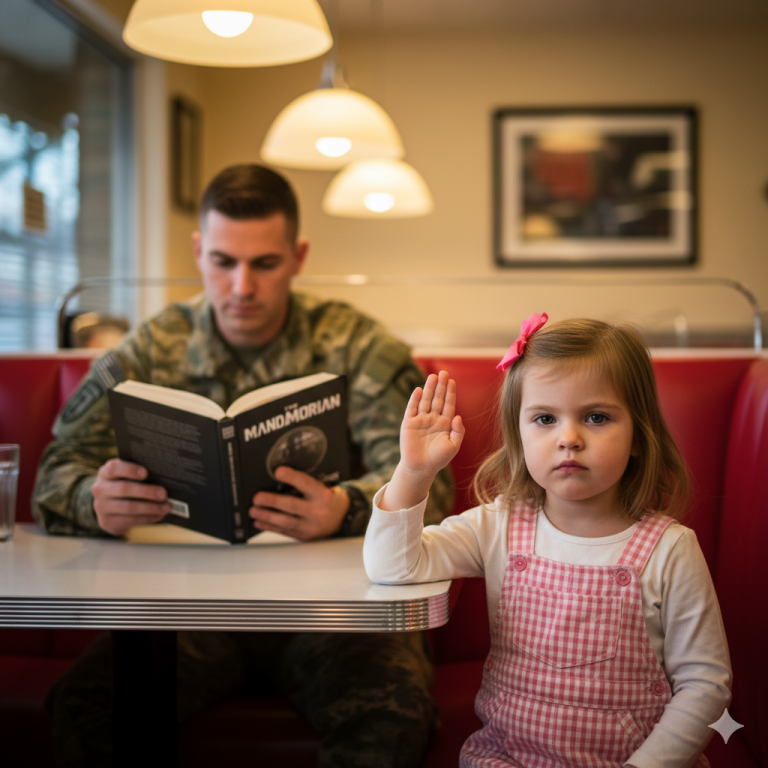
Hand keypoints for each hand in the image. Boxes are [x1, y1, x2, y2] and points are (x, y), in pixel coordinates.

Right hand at [92, 459, 169, 535]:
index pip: (114, 468)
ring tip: (166, 507)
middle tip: (164, 494)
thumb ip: (139, 473)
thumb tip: (163, 476)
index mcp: (105, 473)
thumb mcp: (126, 476)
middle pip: (124, 489)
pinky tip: (159, 515)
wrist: (108, 506)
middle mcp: (100, 489)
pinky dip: (147, 518)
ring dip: (151, 508)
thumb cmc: (124, 484)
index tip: (146, 473)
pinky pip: (130, 520)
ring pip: (129, 507)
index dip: (130, 470)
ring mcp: (101, 507)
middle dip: (147, 492)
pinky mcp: (106, 522)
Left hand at [249, 466, 349, 540]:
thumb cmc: (329, 498)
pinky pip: (285, 531)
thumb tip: (279, 478)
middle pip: (292, 506)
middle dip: (272, 501)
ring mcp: (311, 526)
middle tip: (257, 498)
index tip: (278, 472)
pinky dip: (270, 526)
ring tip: (253, 511)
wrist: (343, 518)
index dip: (292, 477)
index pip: (306, 484)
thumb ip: (306, 484)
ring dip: (267, 516)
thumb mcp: (323, 487)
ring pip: (286, 522)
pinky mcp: (305, 536)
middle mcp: (318, 512)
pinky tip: (260, 522)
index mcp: (323, 495)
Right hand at [380, 370, 463, 510]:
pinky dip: (415, 399)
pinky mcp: (409, 424)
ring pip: (426, 401)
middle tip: (444, 372)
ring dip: (429, 389)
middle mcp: (433, 419)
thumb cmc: (438, 459)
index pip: (448, 404)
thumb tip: (457, 416)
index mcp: (444, 424)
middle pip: (437, 399)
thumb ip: (458, 432)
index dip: (450, 393)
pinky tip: (419, 390)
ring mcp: (420, 420)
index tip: (452, 381)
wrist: (420, 468)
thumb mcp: (453, 446)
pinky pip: (412, 409)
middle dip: (441, 386)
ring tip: (433, 376)